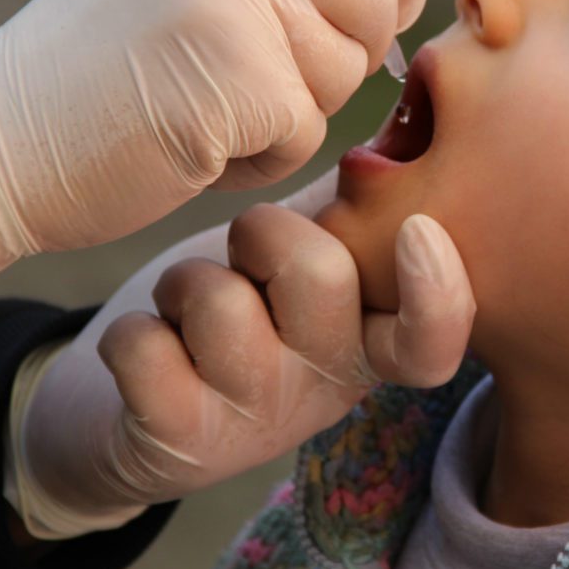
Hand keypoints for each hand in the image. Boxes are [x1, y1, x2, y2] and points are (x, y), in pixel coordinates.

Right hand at [0, 0, 426, 291]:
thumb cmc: (102, 70)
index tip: (383, 13)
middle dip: (344, 54)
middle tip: (268, 81)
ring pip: (347, 70)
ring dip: (295, 111)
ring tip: (211, 108)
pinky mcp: (237, 77)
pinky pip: (309, 132)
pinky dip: (264, 159)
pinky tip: (197, 146)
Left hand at [6, 198, 474, 538]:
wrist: (131, 415)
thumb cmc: (234, 306)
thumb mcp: (303, 257)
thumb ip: (354, 206)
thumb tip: (398, 126)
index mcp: (371, 339)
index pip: (434, 339)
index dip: (438, 290)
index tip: (417, 229)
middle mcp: (328, 387)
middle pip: (319, 271)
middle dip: (259, 234)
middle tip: (240, 260)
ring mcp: (258, 420)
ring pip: (219, 301)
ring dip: (182, 284)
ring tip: (185, 311)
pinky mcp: (181, 442)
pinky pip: (143, 345)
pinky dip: (130, 333)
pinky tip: (148, 351)